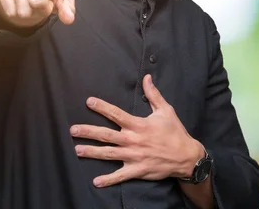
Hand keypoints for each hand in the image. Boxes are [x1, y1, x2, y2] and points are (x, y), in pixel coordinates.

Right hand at [0, 0, 74, 27]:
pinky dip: (18, 15)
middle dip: (42, 11)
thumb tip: (69, 19)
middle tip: (46, 7)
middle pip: (36, 1)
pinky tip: (22, 5)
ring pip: (23, 10)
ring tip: (34, 6)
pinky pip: (10, 11)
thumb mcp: (62, 0)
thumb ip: (67, 9)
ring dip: (31, 14)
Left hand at [71, 74, 202, 187]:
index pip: (116, 114)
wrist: (186, 156)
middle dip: (88, 131)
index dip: (102, 107)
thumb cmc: (175, 132)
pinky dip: (108, 180)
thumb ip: (153, 94)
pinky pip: (120, 176)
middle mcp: (133, 140)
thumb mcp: (166, 110)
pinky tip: (96, 182)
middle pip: (106, 135)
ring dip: (92, 152)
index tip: (89, 101)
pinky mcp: (137, 170)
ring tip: (77, 150)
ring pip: (108, 154)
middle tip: (72, 130)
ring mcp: (134, 156)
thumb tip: (146, 77)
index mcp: (138, 125)